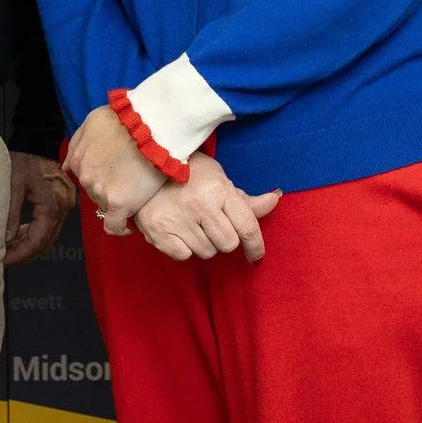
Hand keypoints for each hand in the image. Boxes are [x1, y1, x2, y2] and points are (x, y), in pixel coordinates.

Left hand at [5, 152, 75, 264]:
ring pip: (49, 236)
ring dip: (30, 245)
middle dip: (25, 254)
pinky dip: (35, 234)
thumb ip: (11, 214)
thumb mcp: (13, 185)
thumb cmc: (24, 159)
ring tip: (9, 250)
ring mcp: (66, 205)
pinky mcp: (63, 202)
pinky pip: (50, 225)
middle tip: (5, 260)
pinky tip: (20, 236)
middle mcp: (64, 208)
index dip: (21, 254)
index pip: (38, 240)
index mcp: (52, 204)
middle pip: (46, 242)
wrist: (38, 140)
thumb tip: (6, 240)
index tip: (4, 260)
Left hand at [63, 104, 166, 233]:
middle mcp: (85, 178)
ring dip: (118, 202)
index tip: (116, 177)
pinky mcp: (119, 203)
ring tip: (136, 193)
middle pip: (96, 193)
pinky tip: (129, 225)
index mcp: (78, 161)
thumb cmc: (125, 119)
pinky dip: (120, 228)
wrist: (150, 125)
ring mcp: (101, 191)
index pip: (86, 179)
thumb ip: (77, 143)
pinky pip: (114, 226)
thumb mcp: (92, 121)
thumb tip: (65, 166)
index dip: (102, 178)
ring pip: (106, 206)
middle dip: (110, 188)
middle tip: (130, 181)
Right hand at [132, 154, 280, 262]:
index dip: (256, 246)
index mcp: (218, 189)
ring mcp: (176, 219)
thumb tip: (276, 198)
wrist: (145, 166)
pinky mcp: (158, 232)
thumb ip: (246, 200)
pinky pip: (184, 255)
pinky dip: (184, 247)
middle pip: (228, 244)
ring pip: (207, 252)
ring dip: (205, 243)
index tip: (256, 256)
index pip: (247, 227)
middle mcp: (199, 204)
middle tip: (214, 223)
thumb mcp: (219, 180)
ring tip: (194, 223)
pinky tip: (179, 229)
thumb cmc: (189, 173)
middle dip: (225, 238)